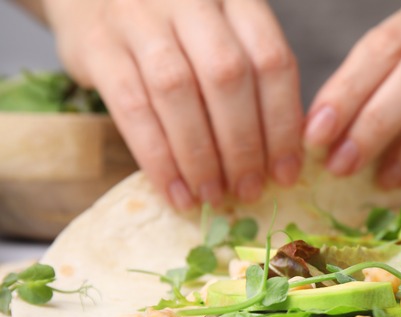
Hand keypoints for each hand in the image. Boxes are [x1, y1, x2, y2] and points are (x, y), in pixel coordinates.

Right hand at [44, 0, 303, 208]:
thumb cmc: (174, 29)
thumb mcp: (220, 35)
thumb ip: (252, 79)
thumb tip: (283, 155)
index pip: (271, 60)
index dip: (283, 123)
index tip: (286, 172)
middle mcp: (191, 0)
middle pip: (227, 76)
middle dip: (243, 144)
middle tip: (248, 190)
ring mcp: (140, 18)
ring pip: (178, 92)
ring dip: (200, 156)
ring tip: (211, 196)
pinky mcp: (98, 46)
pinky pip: (132, 108)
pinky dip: (158, 158)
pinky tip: (175, 191)